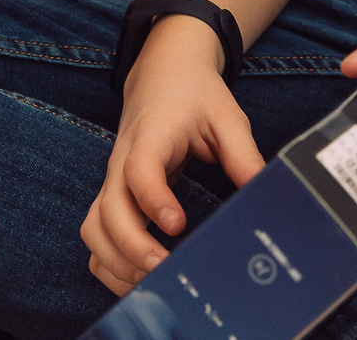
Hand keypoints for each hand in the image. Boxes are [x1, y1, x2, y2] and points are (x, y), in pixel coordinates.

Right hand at [81, 17, 263, 294]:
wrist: (162, 75)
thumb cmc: (194, 95)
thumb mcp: (226, 115)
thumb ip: (243, 153)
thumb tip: (262, 191)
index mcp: (151, 136)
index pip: (139, 169)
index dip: (153, 199)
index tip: (177, 225)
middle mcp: (122, 162)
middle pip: (108, 210)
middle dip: (132, 247)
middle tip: (165, 270)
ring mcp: (112, 182)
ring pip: (94, 229)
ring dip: (117, 261)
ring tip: (153, 282)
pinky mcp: (111, 198)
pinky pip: (95, 238)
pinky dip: (108, 265)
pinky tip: (137, 280)